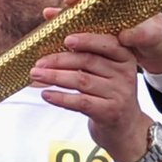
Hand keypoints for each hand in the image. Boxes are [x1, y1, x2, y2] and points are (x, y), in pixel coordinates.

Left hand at [32, 33, 151, 161]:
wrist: (125, 128)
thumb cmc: (109, 93)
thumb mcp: (108, 72)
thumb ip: (89, 53)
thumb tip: (53, 33)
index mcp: (125, 58)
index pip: (107, 44)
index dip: (87, 40)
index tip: (66, 40)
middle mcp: (125, 75)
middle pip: (88, 61)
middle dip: (59, 60)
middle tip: (39, 63)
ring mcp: (119, 94)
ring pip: (81, 80)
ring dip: (55, 77)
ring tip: (36, 75)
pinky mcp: (109, 112)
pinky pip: (80, 102)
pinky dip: (61, 98)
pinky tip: (46, 94)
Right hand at [49, 0, 161, 75]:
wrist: (154, 52)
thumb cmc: (158, 38)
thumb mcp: (154, 36)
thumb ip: (142, 34)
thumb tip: (125, 34)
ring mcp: (100, 6)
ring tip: (69, 2)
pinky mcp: (91, 21)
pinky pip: (74, 14)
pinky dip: (61, 14)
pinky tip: (50, 15)